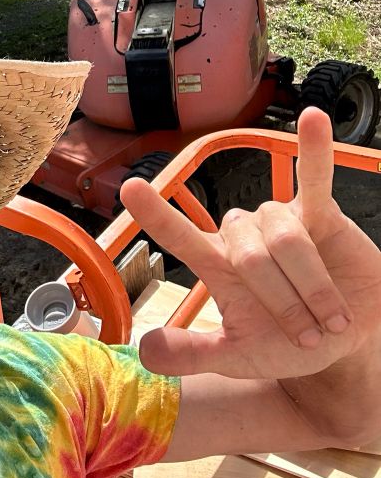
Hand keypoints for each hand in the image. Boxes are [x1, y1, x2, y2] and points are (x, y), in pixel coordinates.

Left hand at [120, 108, 380, 379]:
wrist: (347, 343)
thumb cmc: (287, 345)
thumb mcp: (239, 358)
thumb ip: (194, 354)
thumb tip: (146, 353)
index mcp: (218, 266)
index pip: (180, 235)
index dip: (157, 214)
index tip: (130, 188)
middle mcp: (243, 236)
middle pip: (249, 255)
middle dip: (281, 302)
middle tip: (307, 338)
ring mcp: (280, 220)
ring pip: (285, 239)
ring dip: (311, 286)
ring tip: (332, 320)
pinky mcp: (320, 212)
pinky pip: (315, 179)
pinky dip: (315, 149)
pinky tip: (314, 119)